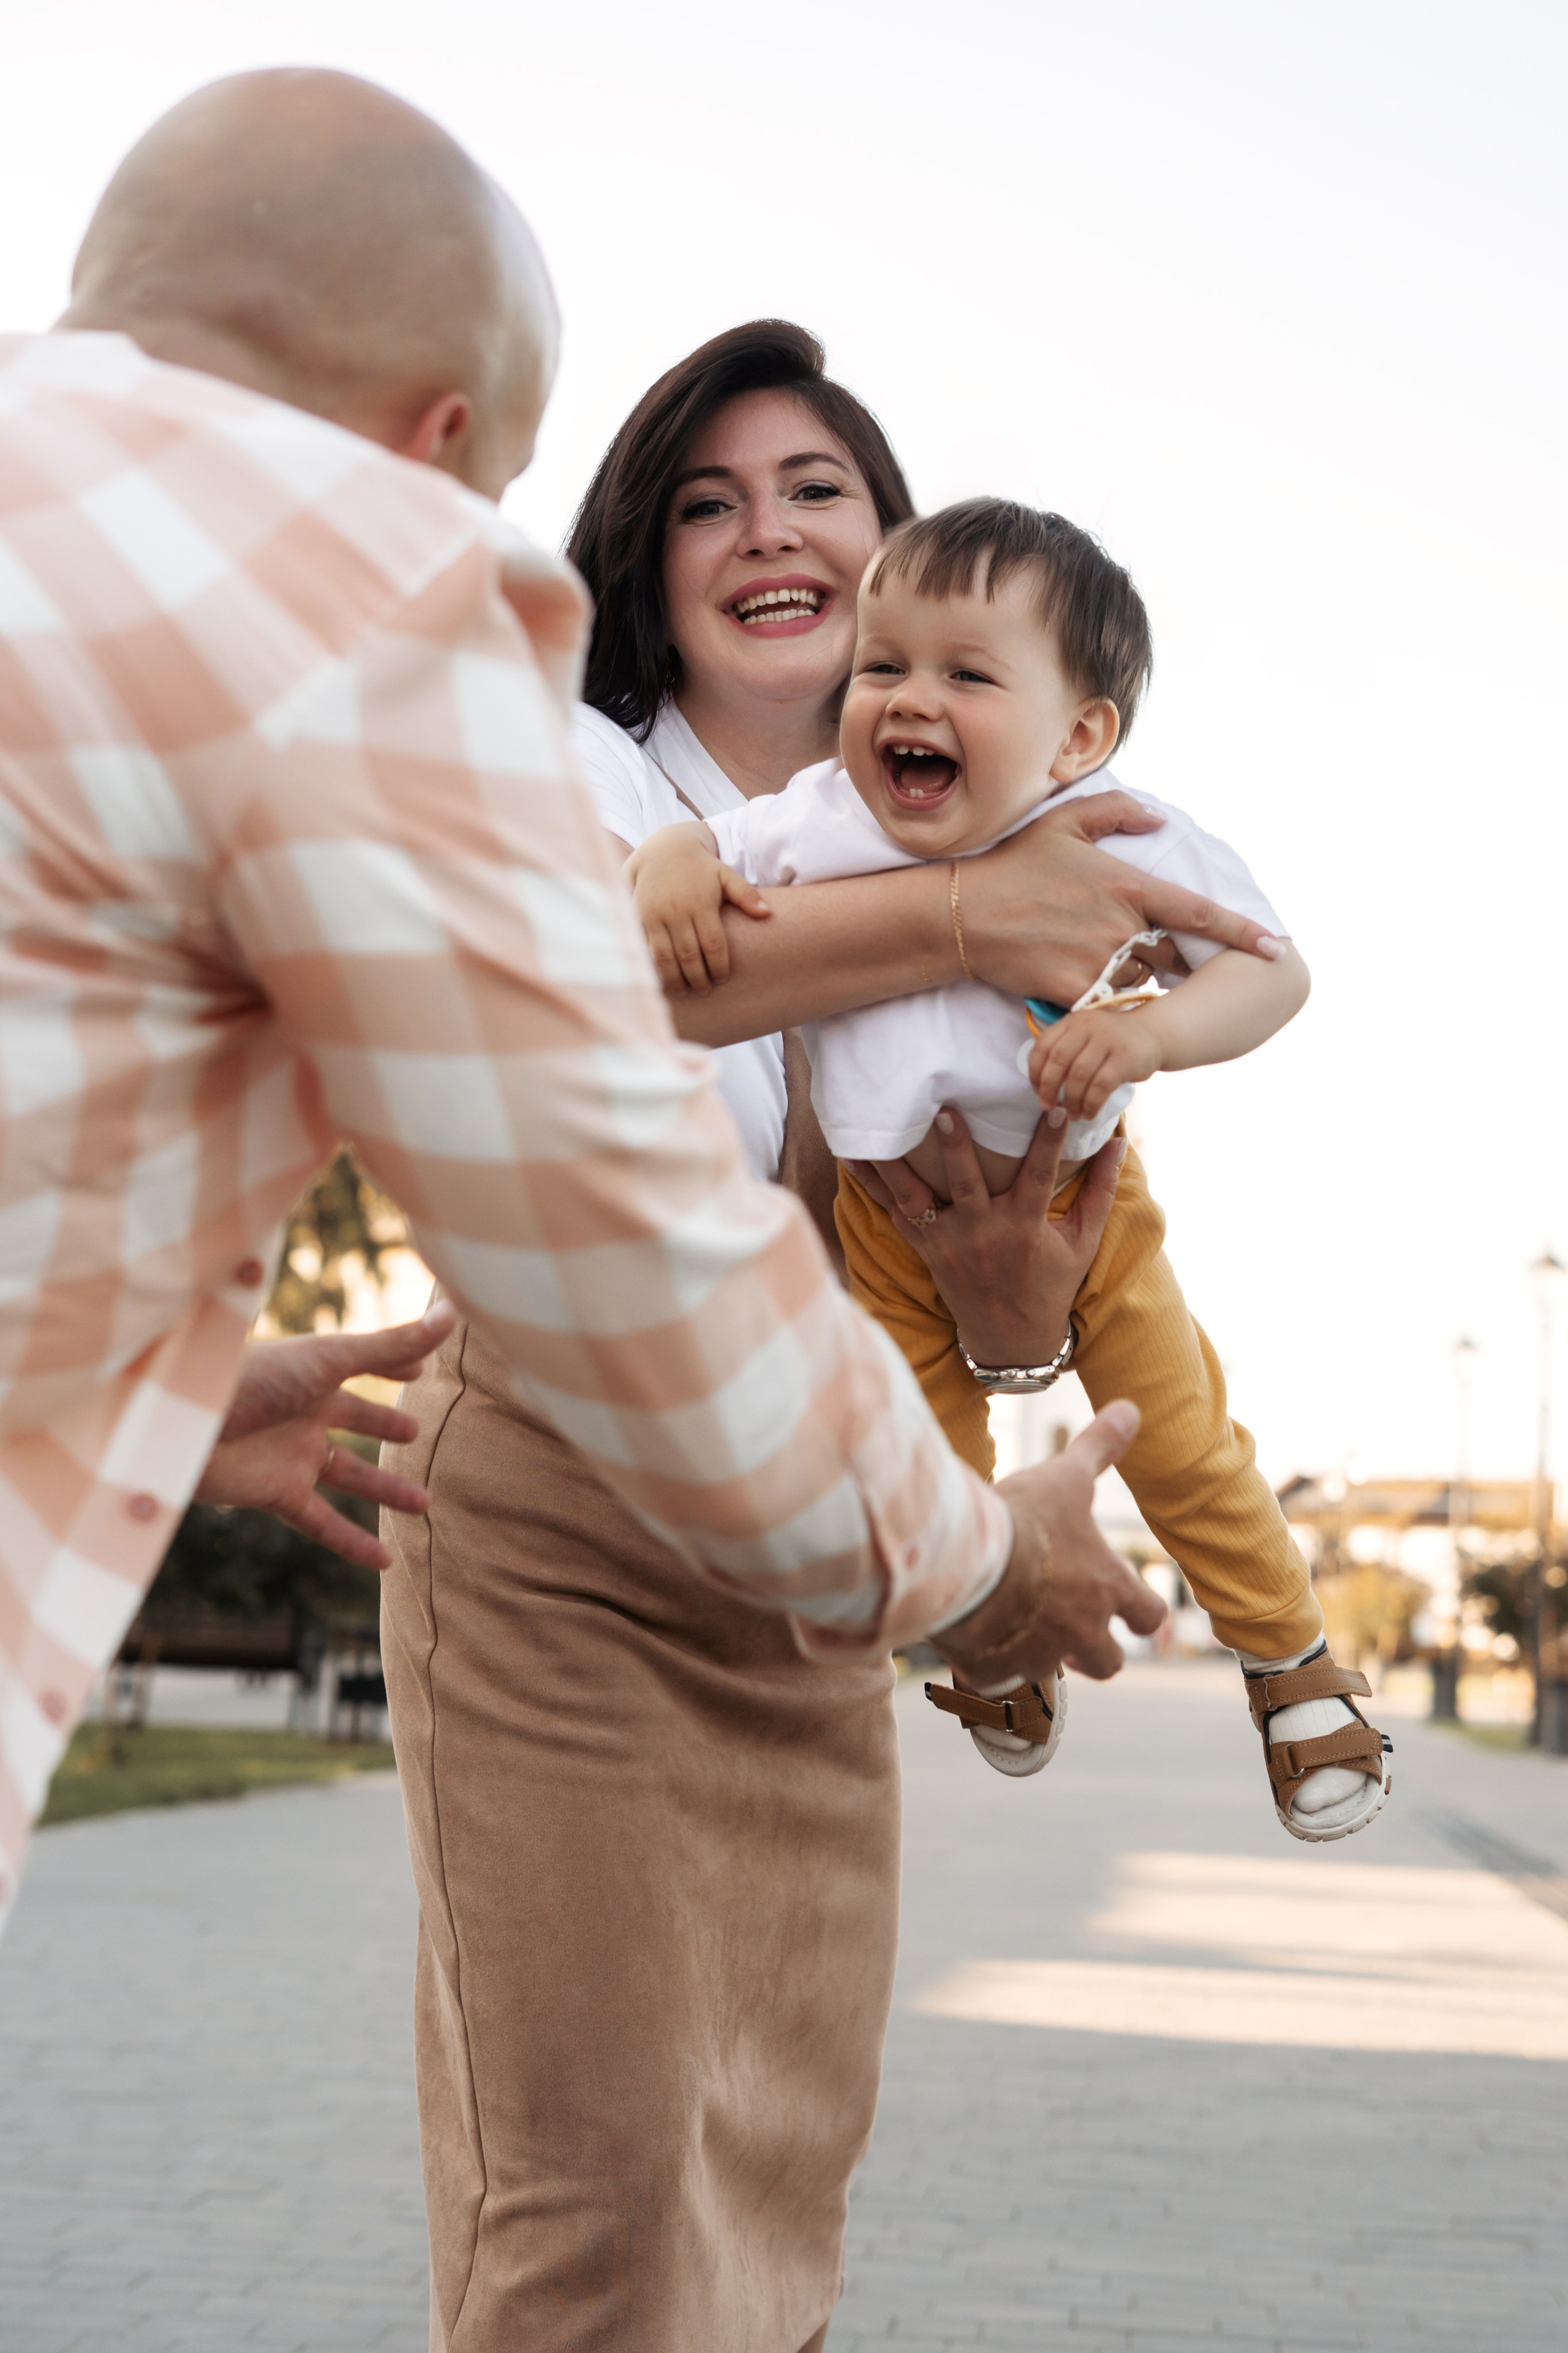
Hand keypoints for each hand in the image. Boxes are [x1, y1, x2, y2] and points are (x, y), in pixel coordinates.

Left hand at [192, 1301, 456, 1571]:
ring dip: (384, 1489)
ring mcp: (290, 1454)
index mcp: (314, 1371)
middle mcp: (303, 1411)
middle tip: (415, 1433)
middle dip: (382, 1426)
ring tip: (425, 1504)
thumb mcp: (330, 1357)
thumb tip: (453, 1313)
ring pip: (348, 1476)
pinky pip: (321, 1522)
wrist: (185, 1421)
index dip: (390, 1365)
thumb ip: (391, 1345)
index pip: (361, 1364)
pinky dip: (352, 1543)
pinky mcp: (275, 1493)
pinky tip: (385, 1562)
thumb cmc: (256, 1376)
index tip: (417, 1372)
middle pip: (353, 1420)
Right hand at [627, 827, 768, 994]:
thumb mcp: (725, 875)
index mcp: (701, 904)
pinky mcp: (639, 917)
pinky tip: (662, 979)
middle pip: (689, 956)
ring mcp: (655, 915)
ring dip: (674, 979)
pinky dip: (654, 967)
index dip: (719, 967)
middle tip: (706, 991)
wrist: (662, 849)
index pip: (713, 945)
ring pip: (665, 957)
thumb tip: (767, 914)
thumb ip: (745, 894)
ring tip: (685, 991)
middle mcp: (677, 911)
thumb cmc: (700, 867)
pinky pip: (646, 949)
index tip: (723, 979)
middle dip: (698, 978)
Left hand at [846, 1107, 1122, 1369]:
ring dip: (897, 1163)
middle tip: (945, 1112)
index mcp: (1024, 1227)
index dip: (1049, 1140)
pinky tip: (851, 1155)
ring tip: (878, 1130)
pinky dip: (872, 1186)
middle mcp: (983, 1233)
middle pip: (966, 1184)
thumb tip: (1118, 1145)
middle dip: (955, 1148)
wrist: (1011, 1337)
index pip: (1040, 1174)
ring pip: (917, 1197)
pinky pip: (894, 1213)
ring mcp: (949, 1243)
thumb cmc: (1051, 1284)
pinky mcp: (927, 1249)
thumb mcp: (1082, 1242)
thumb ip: (1099, 1193)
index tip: (1057, 1107)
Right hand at [958, 789, 1284, 1001]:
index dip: (1241, 932)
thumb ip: (1116, 814)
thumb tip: (1158, 817)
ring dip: (1126, 976)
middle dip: (1160, 957)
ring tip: (1085, 957)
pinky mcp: (1076, 991)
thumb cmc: (1012, 867)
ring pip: (1137, 981)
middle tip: (1124, 946)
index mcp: (1126, 885)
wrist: (962, 915)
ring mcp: (1099, 960)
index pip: (1197, 912)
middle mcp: (1120, 924)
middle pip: (1169, 955)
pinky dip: (1099, 998)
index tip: (1274, 947)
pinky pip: (1106, 1003)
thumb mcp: (1062, 824)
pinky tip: (1072, 981)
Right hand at [994, 1402, 1167, 1679]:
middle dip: (1095, 1649)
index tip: (1129, 1607)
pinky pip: (996, 1678)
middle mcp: (1083, 1632)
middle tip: (1067, 1622)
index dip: (1142, 1614)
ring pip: (1052, 1671)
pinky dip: (988, 1663)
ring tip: (1013, 1623)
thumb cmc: (1024, 1518)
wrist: (966, 1558)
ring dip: (1039, 1653)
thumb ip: (1099, 1447)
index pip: (1149, 1617)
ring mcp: (1040, 1657)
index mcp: (1108, 1589)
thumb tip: (1132, 1407)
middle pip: (1109, 1664)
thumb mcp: (1066, 1476)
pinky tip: (971, 1635)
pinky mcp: (996, 1672)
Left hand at [1029, 1006, 1162, 1121]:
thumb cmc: (1112, 1044)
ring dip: (1072, 1101)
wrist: (1153, 1035)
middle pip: (1058, 1061)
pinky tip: (1089, 1113)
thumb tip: (1040, 1088)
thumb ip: (1064, 1052)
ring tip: (1072, 1115)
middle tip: (1048, 1107)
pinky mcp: (1124, 1058)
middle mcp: (1088, 1026)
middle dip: (1049, 1089)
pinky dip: (1091, 1104)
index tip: (1036, 1091)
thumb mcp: (1086, 1038)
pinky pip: (1100, 1086)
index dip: (1035, 1072)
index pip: (1043, 1046)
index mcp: (1072, 1021)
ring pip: (1078, 1076)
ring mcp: (1107, 1040)